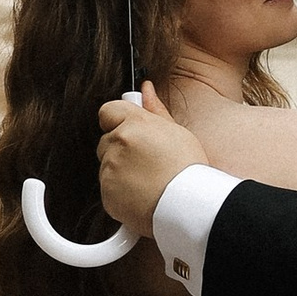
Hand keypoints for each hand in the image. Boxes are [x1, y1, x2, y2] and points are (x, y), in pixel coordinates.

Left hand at [98, 79, 202, 226]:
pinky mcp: (106, 194)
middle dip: (121, 149)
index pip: (107, 111)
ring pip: (107, 166)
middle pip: (107, 141)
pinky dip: (120, 193)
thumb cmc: (189, 170)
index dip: (117, 121)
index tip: (128, 130)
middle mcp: (118, 143)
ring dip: (121, 172)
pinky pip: (108, 189)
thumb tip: (146, 89)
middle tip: (147, 162)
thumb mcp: (177, 132)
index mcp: (135, 124)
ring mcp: (110, 169)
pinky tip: (143, 195)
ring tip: (149, 181)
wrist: (189, 206)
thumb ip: (155, 109)